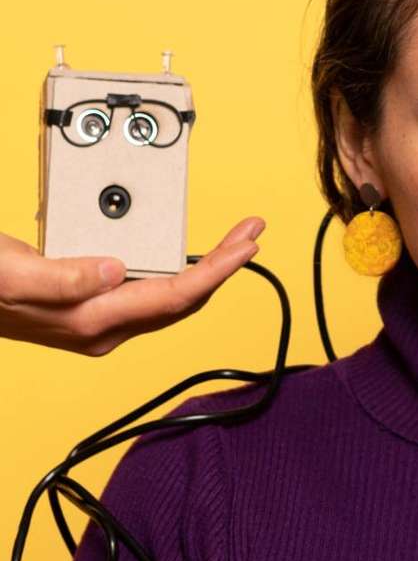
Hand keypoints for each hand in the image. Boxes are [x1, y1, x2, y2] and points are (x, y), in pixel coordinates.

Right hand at [0, 216, 265, 354]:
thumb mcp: (16, 274)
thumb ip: (64, 278)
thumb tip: (114, 272)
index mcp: (92, 322)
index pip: (172, 297)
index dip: (215, 271)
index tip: (245, 247)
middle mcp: (103, 327)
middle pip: (182, 300)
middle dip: (223, 267)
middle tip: (251, 233)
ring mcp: (100, 321)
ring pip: (170, 298)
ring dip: (206, 269)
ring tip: (234, 241)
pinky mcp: (93, 307)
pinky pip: (151, 292)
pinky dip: (178, 270)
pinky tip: (187, 255)